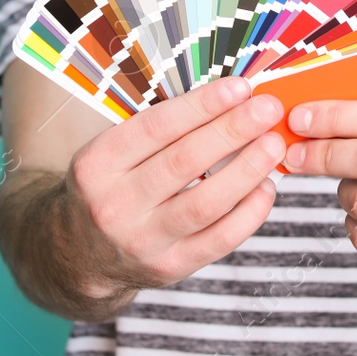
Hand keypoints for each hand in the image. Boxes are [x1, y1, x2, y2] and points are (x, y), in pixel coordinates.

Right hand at [63, 76, 285, 301]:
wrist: (82, 254)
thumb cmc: (110, 186)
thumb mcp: (113, 152)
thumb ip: (160, 129)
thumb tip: (226, 99)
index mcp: (98, 164)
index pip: (157, 127)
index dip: (203, 105)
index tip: (240, 88)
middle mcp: (115, 204)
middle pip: (185, 162)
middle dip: (233, 131)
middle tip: (268, 109)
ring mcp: (142, 241)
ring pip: (205, 203)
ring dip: (247, 170)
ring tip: (274, 145)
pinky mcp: (169, 268)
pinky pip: (219, 239)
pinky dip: (249, 212)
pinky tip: (265, 187)